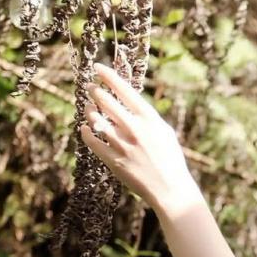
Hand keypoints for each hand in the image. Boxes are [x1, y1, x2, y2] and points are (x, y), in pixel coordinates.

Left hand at [81, 63, 202, 214]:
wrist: (170, 189)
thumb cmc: (170, 158)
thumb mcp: (164, 131)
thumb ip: (146, 117)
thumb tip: (129, 102)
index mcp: (150, 119)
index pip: (125, 90)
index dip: (108, 76)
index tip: (97, 67)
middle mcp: (135, 129)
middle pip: (106, 101)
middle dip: (94, 91)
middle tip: (89, 86)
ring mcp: (123, 145)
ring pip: (97, 120)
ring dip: (89, 110)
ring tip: (88, 107)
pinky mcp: (114, 161)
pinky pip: (93, 142)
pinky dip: (87, 132)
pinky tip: (86, 128)